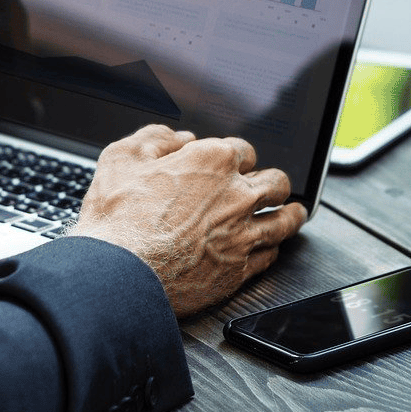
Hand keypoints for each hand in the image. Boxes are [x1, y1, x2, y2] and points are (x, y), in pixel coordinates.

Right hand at [69, 126, 308, 317]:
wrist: (117, 274)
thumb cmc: (116, 219)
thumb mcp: (121, 159)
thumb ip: (154, 139)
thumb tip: (177, 137)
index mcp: (212, 161)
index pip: (244, 150)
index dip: (237, 157)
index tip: (234, 165)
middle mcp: (236, 195)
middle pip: (276, 182)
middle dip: (272, 183)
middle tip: (271, 187)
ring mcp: (242, 234)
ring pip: (284, 220)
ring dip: (290, 214)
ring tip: (294, 213)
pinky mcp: (240, 270)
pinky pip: (270, 255)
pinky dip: (271, 249)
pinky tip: (270, 249)